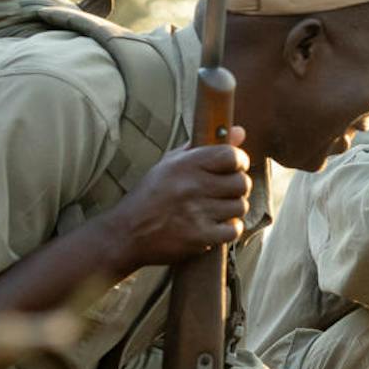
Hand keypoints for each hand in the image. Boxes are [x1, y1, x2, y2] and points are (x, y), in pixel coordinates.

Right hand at [104, 127, 250, 268]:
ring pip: (239, 206)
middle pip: (241, 183)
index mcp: (186, 164)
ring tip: (216, 210)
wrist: (127, 232)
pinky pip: (233, 230)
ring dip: (232, 209)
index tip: (233, 167)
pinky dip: (228, 229)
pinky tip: (215, 226)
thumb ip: (205, 146)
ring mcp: (198, 213)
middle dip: (237, 187)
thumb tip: (240, 132)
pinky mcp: (200, 237)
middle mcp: (193, 186)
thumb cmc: (150, 194)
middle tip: (224, 192)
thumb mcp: (171, 162)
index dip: (239, 161)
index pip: (232, 155)